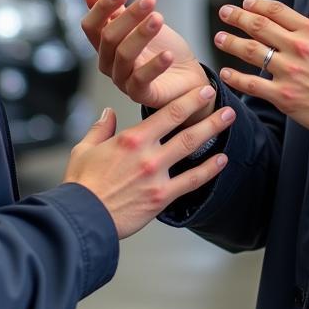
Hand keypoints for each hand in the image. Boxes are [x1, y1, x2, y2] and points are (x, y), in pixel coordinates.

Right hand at [63, 85, 233, 238]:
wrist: (82, 218)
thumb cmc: (81, 185)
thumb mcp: (84, 149)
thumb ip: (101, 129)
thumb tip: (108, 114)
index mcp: (131, 139)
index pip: (166, 112)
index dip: (188, 100)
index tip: (200, 90)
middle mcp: (148, 154)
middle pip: (185, 127)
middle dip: (207, 112)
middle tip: (223, 102)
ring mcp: (158, 176)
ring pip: (191, 148)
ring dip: (212, 132)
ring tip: (228, 121)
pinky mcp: (162, 197)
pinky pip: (191, 181)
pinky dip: (209, 170)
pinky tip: (221, 161)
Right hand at [82, 0, 211, 120]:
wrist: (187, 75)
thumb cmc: (161, 48)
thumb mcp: (140, 23)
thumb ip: (115, 10)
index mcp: (105, 45)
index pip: (91, 25)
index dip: (103, 6)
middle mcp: (109, 63)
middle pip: (108, 37)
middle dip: (129, 16)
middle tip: (149, 0)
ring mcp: (122, 80)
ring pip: (124, 55)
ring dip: (141, 34)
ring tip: (158, 18)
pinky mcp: (140, 95)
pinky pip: (140, 80)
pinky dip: (154, 66)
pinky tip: (167, 54)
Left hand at [213, 0, 308, 140]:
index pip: (277, 11)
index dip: (257, 5)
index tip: (245, 3)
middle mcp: (297, 48)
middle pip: (258, 26)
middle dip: (237, 17)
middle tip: (224, 13)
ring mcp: (288, 72)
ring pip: (251, 51)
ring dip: (231, 43)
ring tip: (218, 38)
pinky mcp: (283, 96)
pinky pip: (252, 84)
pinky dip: (236, 78)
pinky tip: (225, 73)